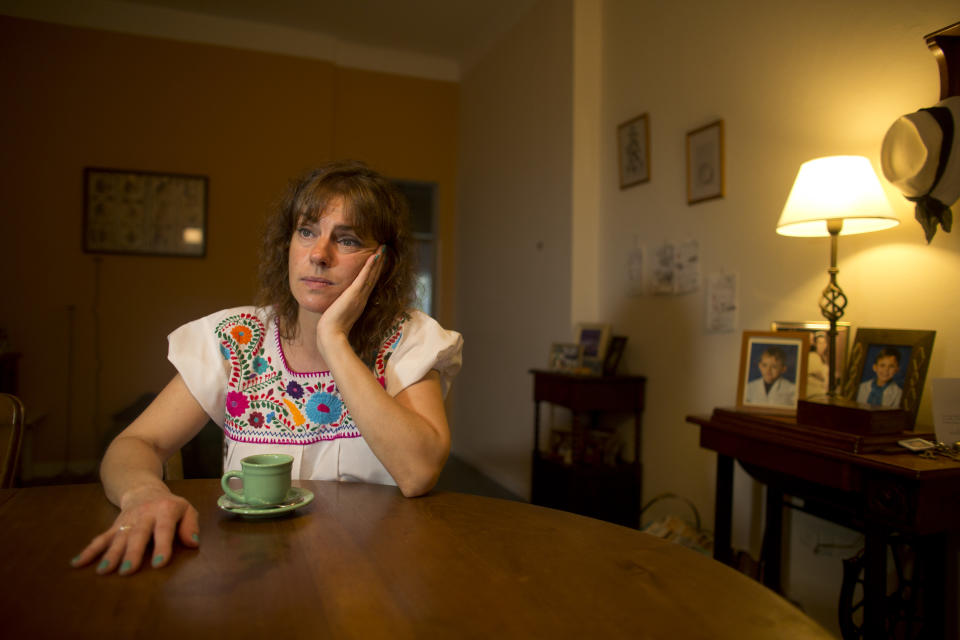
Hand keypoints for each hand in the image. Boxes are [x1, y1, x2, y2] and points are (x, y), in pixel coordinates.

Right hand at [70, 486, 198, 575]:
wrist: (144, 489)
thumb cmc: (170, 506)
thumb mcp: (186, 509)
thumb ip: (191, 525)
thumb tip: (193, 543)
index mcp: (165, 510)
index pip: (164, 529)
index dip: (162, 546)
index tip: (159, 564)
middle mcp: (144, 515)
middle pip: (138, 535)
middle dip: (132, 553)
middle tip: (127, 571)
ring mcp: (127, 521)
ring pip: (118, 538)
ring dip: (110, 554)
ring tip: (103, 571)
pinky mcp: (114, 526)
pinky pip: (101, 538)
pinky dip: (89, 551)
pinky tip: (77, 563)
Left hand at [316, 245, 384, 354]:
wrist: (331, 336)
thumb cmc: (332, 329)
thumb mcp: (339, 315)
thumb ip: (341, 308)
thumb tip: (338, 306)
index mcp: (359, 301)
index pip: (368, 282)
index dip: (374, 270)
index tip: (378, 259)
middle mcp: (362, 297)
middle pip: (373, 276)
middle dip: (379, 262)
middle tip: (384, 248)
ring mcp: (360, 295)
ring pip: (371, 274)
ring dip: (378, 260)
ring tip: (383, 248)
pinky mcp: (355, 294)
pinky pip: (364, 277)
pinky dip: (370, 266)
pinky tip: (375, 255)